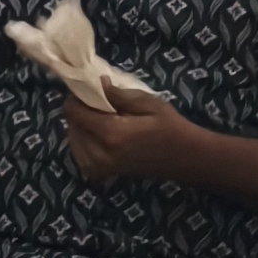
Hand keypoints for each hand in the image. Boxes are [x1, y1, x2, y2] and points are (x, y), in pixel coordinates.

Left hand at [63, 83, 195, 183]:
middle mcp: (100, 154)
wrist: (186, 157)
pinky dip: (83, 141)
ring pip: (72, 140)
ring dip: (80, 126)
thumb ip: (118, 94)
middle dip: (78, 112)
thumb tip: (96, 83)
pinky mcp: (101, 173)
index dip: (76, 98)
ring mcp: (99, 167)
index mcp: (111, 134)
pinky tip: (98, 134)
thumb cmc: (170, 127)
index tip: (85, 89)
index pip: (74, 113)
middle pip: (71, 126)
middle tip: (94, 102)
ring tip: (98, 118)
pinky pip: (80, 154)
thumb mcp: (147, 103)